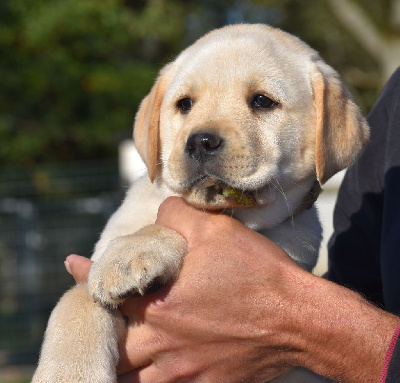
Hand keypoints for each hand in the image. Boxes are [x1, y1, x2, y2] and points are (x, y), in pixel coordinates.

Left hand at [66, 197, 398, 382]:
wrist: (299, 319)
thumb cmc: (257, 273)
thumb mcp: (215, 229)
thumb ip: (175, 216)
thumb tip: (160, 215)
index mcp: (158, 307)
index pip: (106, 290)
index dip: (85, 275)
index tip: (74, 265)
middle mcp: (162, 345)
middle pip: (112, 344)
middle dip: (102, 326)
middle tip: (106, 311)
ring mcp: (182, 371)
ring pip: (132, 375)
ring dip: (124, 356)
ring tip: (127, 340)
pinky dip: (151, 374)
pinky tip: (157, 358)